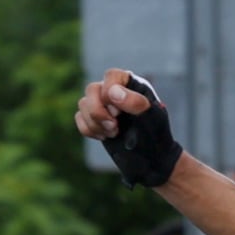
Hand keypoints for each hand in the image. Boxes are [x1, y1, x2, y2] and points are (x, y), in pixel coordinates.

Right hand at [75, 69, 181, 188]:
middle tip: (115, 127)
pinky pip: (79, 118)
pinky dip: (89, 130)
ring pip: (83, 104)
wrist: (151, 159)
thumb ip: (135, 102)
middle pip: (91, 89)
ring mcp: (103, 105)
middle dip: (99, 112)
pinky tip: (105, 137)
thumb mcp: (152, 118)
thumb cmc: (156, 134)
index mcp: (130, 84)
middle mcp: (114, 90)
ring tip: (114, 133)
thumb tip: (112, 92)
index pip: (111, 76)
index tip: (119, 112)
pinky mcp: (95, 120)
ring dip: (95, 123)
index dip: (110, 93)